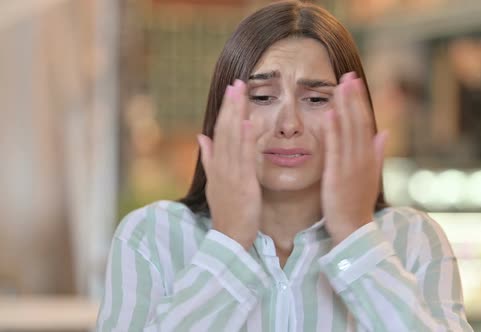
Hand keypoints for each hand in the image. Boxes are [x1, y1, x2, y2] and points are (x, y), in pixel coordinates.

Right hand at [197, 80, 260, 249]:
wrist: (229, 238)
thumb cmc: (227, 211)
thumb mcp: (215, 182)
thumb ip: (209, 158)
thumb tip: (201, 135)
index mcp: (216, 165)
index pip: (220, 131)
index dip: (225, 110)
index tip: (231, 89)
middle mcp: (221, 166)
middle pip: (225, 130)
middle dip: (230, 105)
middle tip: (236, 81)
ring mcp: (231, 174)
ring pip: (233, 139)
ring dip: (237, 114)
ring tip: (241, 92)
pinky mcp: (243, 184)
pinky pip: (245, 158)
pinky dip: (247, 140)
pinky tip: (250, 122)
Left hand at [321, 72, 387, 244]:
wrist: (353, 229)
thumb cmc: (358, 204)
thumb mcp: (371, 176)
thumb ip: (377, 153)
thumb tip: (385, 132)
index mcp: (368, 157)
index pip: (365, 123)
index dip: (359, 102)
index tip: (354, 82)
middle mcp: (362, 158)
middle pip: (358, 122)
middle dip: (353, 97)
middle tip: (348, 74)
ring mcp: (351, 166)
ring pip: (349, 131)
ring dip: (345, 107)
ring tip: (340, 85)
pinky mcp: (337, 175)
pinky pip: (336, 149)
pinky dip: (334, 131)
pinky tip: (330, 113)